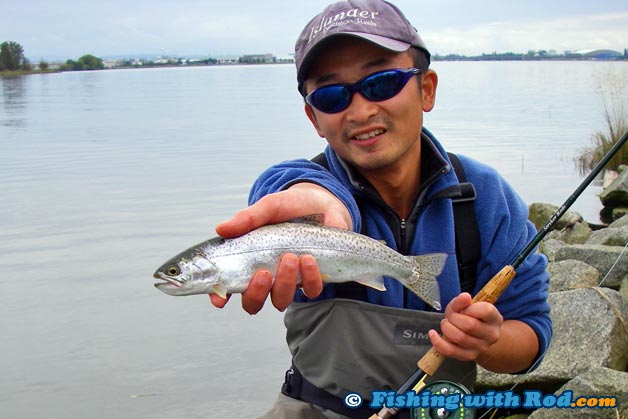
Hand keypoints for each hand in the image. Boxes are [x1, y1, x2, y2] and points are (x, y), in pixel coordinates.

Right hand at [209, 183, 351, 313]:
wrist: (322, 203)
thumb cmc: (290, 206)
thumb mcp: (269, 206)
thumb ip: (247, 218)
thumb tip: (221, 229)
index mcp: (248, 260)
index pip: (227, 285)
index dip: (220, 296)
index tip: (220, 298)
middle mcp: (266, 275)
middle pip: (252, 303)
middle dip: (256, 293)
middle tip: (263, 273)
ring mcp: (289, 280)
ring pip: (281, 300)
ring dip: (284, 283)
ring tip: (290, 257)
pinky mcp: (312, 278)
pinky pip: (310, 291)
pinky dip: (310, 278)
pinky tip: (309, 258)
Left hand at [428, 293, 502, 361]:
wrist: (473, 335)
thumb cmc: (468, 316)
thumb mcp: (465, 305)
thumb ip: (462, 300)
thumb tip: (465, 297)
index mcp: (495, 318)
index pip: (486, 311)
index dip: (469, 308)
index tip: (463, 308)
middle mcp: (491, 335)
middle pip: (470, 325)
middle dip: (454, 318)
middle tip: (451, 316)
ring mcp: (481, 347)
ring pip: (460, 338)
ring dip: (447, 328)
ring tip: (446, 324)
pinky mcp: (469, 356)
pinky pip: (451, 351)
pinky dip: (438, 342)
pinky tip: (432, 334)